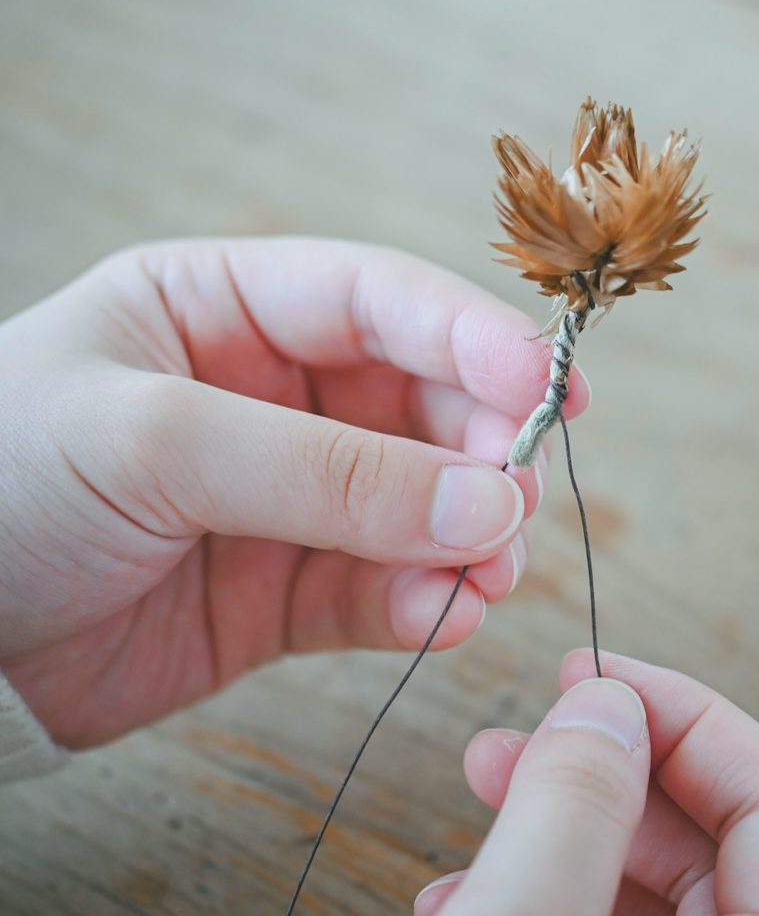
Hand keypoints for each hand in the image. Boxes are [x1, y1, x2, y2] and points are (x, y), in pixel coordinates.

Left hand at [0, 238, 587, 747]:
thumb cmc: (3, 481)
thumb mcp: (155, 442)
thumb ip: (324, 472)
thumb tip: (485, 502)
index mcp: (227, 307)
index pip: (377, 299)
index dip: (471, 334)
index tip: (547, 384)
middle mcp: (271, 393)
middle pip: (421, 400)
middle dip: (482, 447)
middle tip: (515, 497)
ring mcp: (286, 494)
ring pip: (419, 501)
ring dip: (470, 535)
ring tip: (491, 571)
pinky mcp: (286, 590)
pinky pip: (381, 589)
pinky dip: (423, 602)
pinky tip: (443, 616)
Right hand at [414, 651, 758, 915]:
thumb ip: (573, 814)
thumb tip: (608, 704)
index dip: (688, 716)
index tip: (595, 674)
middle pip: (715, 836)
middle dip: (605, 764)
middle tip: (520, 732)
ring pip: (656, 883)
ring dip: (562, 823)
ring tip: (482, 793)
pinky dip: (550, 887)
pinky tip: (470, 885)